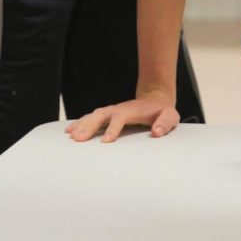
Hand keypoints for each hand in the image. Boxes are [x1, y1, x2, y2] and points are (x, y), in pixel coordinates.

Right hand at [65, 91, 179, 142]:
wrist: (155, 100)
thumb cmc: (162, 112)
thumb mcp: (170, 116)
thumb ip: (165, 123)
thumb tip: (157, 131)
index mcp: (133, 110)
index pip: (120, 117)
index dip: (113, 128)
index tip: (106, 141)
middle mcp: (119, 109)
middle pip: (102, 115)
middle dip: (90, 126)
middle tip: (78, 138)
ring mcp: (112, 112)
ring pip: (94, 116)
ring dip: (82, 124)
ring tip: (71, 136)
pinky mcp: (108, 116)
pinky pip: (91, 118)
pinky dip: (80, 123)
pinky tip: (69, 131)